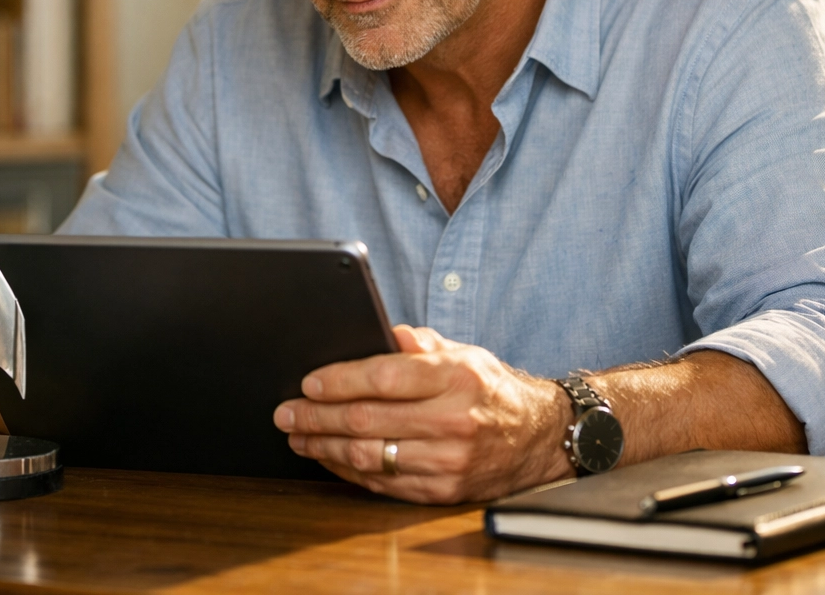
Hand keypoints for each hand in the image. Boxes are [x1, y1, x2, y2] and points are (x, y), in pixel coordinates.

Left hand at [273, 325, 571, 503]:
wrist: (539, 437)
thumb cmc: (490, 388)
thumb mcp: (463, 351)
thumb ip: (418, 342)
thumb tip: (378, 334)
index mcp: (455, 377)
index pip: (384, 376)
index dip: (339, 380)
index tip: (308, 382)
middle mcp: (452, 420)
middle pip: (367, 420)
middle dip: (317, 416)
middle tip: (285, 411)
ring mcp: (448, 460)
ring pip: (369, 456)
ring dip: (323, 447)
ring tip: (297, 435)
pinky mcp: (443, 491)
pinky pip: (384, 483)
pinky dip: (349, 471)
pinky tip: (329, 457)